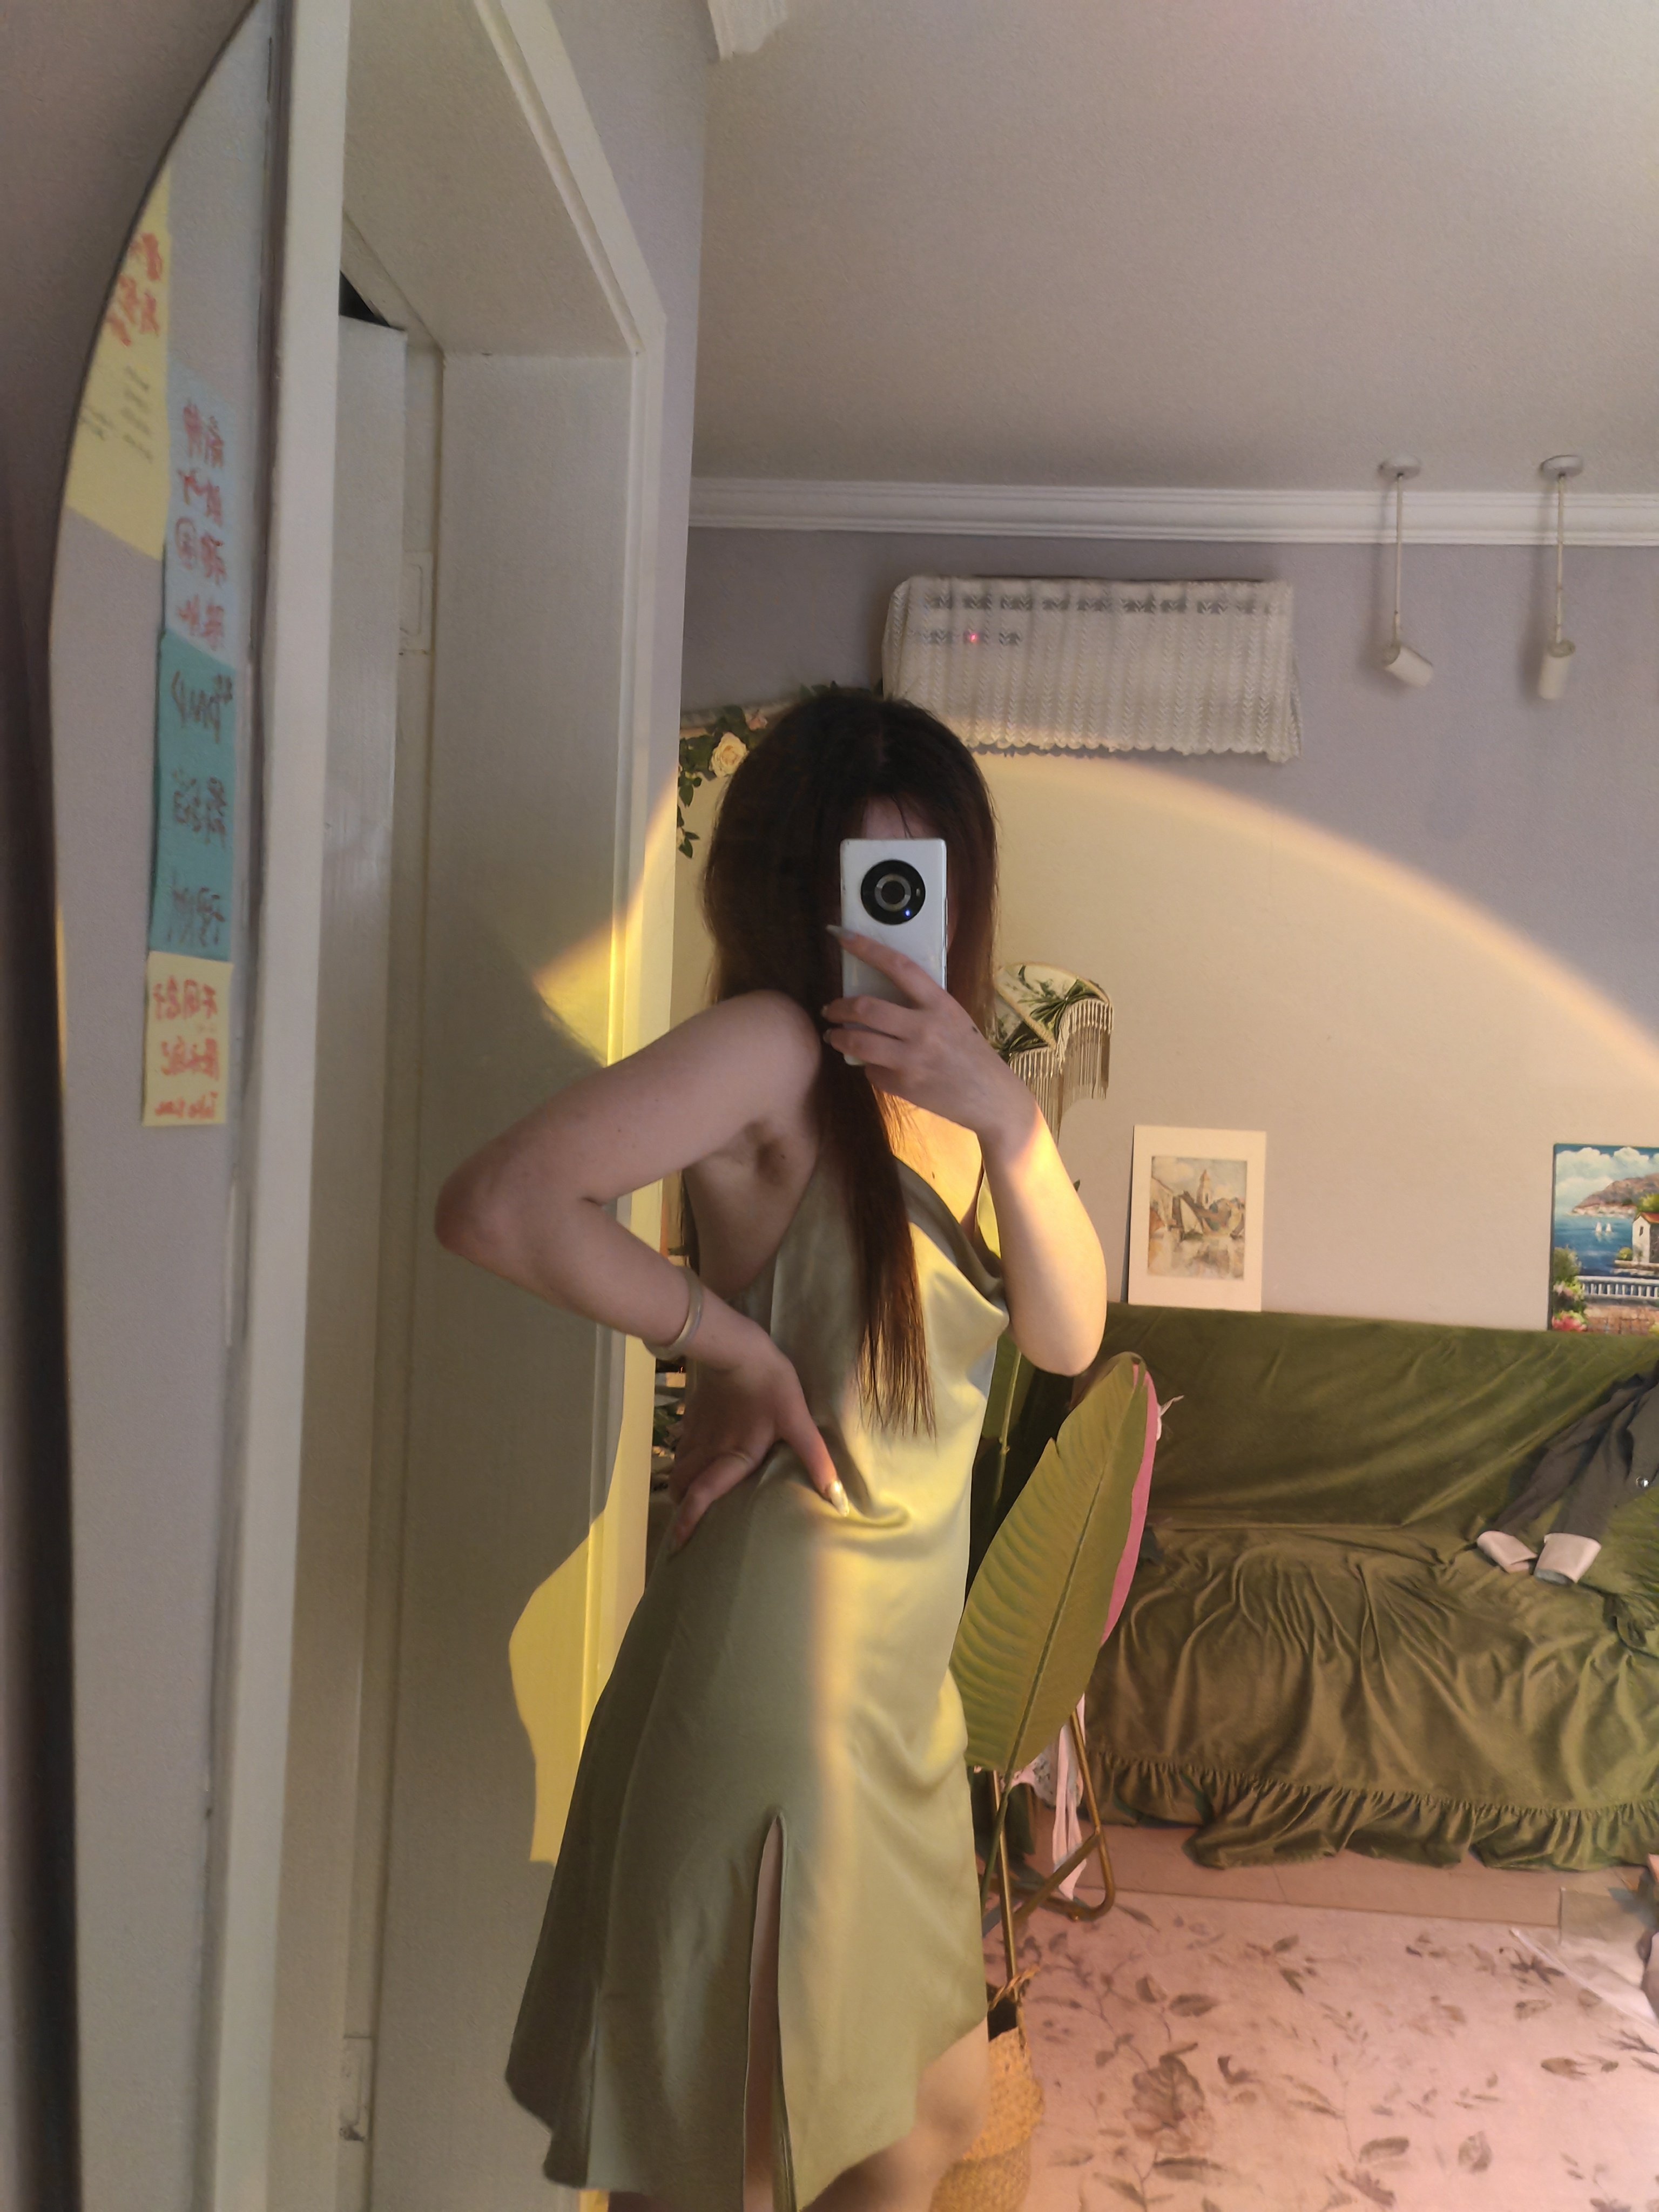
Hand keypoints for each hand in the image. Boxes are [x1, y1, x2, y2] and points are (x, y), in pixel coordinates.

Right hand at [667, 1333, 845, 1546]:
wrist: (735, 1346)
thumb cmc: (769, 1384)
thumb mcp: (797, 1421)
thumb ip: (816, 1459)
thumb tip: (838, 1499)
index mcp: (732, 1456)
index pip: (702, 1495)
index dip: (688, 1521)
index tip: (677, 1543)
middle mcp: (709, 1449)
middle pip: (684, 1484)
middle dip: (682, 1505)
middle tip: (686, 1519)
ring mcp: (698, 1430)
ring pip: (680, 1465)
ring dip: (681, 1483)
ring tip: (686, 1495)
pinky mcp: (694, 1413)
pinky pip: (682, 1444)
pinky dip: (683, 1458)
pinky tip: (692, 1456)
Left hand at [822, 927, 1033, 1150]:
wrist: (991, 1097)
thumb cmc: (970, 1053)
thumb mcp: (953, 1018)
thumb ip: (921, 1005)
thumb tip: (879, 995)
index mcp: (940, 1004)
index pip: (899, 967)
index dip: (867, 948)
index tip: (842, 936)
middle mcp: (925, 1028)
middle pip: (866, 1008)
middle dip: (838, 1007)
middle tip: (831, 1009)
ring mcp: (912, 1058)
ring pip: (858, 1041)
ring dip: (838, 1037)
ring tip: (835, 1036)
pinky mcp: (904, 1084)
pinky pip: (871, 1070)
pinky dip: (868, 1065)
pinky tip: (875, 1065)